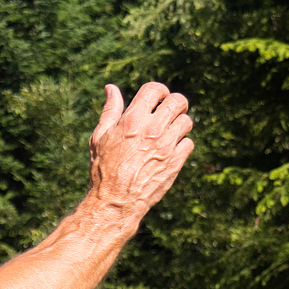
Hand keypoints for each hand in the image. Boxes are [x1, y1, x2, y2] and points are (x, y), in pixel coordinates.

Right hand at [88, 82, 193, 220]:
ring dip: (179, 124)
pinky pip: (188, 143)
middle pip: (177, 101)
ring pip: (186, 122)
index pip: (155, 90)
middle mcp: (152, 129)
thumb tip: (111, 89)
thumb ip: (110, 110)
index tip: (157, 98)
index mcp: (132, 119)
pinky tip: (170, 149)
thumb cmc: (104, 167)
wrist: (116, 199)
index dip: (158, 90)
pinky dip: (181, 144)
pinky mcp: (176, 161)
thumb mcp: (100, 136)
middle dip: (176, 103)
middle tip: (171, 111)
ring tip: (169, 132)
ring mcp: (166, 145)